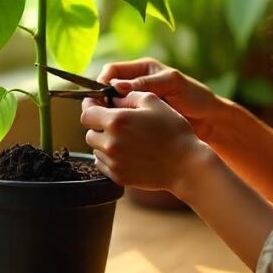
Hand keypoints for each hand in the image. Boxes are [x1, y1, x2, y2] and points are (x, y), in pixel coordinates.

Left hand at [80, 90, 211, 194]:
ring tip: (125, 139)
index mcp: (116, 121)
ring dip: (104, 142)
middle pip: (89, 132)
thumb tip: (113, 97)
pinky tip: (127, 153)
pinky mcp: (118, 176)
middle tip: (116, 124)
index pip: (87, 113)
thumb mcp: (153, 102)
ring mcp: (113, 162)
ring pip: (96, 149)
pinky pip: (103, 164)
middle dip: (99, 126)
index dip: (90, 107)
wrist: (185, 165)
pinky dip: (110, 158)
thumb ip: (129, 96)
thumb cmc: (173, 131)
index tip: (95, 105)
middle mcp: (110, 143)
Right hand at [93, 58, 224, 141]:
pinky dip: (118, 127)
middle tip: (102, 113)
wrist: (209, 121)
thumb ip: (145, 83)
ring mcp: (136, 105)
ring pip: (111, 109)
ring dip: (109, 116)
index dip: (102, 81)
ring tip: (112, 125)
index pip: (112, 71)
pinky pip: (121, 122)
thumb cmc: (195, 96)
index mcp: (142, 70)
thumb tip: (116, 86)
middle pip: (106, 91)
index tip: (100, 96)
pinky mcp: (138, 121)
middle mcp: (135, 86)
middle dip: (102, 101)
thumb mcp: (172, 84)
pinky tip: (120, 134)